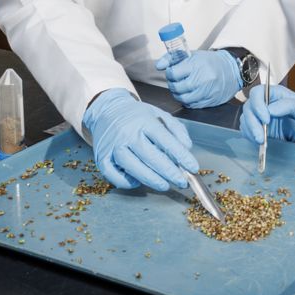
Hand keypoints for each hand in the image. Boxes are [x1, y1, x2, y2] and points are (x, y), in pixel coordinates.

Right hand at [82, 88, 199, 190]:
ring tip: (165, 185)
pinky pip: (113, 175)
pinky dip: (126, 182)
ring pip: (133, 167)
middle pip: (150, 157)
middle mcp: (127, 133)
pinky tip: (138, 182)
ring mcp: (113, 146)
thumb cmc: (137, 115)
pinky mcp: (101, 157)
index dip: (181, 156)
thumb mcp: (160, 114)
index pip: (166, 140)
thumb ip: (176, 130)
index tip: (193, 167)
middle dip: (169, 172)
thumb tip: (187, 148)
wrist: (108, 110)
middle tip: (182, 182)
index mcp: (144, 121)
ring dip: (151, 179)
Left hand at [155, 49, 240, 107]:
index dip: (170, 73)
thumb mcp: (192, 55)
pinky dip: (188, 100)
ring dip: (178, 94)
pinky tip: (190, 93)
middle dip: (172, 84)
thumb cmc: (210, 62)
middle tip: (176, 81)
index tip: (173, 72)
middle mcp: (202, 79)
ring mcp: (207, 91)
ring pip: (183, 98)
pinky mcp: (210, 101)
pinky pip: (192, 105)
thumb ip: (172, 58)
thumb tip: (158, 65)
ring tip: (181, 88)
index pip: (173, 73)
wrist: (232, 71)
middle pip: (176, 87)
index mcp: (197, 65)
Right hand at [238, 85, 294, 143]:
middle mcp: (264, 102)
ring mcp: (258, 114)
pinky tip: (259, 142)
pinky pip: (246, 130)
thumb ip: (289, 105)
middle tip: (261, 137)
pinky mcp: (256, 127)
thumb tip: (270, 109)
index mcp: (274, 93)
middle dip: (253, 123)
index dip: (258, 105)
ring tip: (262, 142)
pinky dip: (250, 136)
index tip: (266, 119)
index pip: (257, 92)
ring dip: (250, 131)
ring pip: (245, 119)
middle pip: (248, 107)